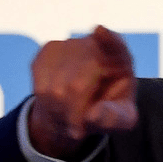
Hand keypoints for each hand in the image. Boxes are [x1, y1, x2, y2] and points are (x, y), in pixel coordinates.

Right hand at [29, 25, 136, 159]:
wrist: (82, 108)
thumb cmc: (109, 110)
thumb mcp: (122, 119)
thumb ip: (114, 118)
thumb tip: (94, 114)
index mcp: (122, 60)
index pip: (116, 45)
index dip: (108, 40)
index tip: (99, 33)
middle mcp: (99, 45)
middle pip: (78, 82)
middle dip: (75, 112)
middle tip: (78, 128)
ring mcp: (73, 44)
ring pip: (56, 84)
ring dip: (59, 108)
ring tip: (70, 115)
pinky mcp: (50, 49)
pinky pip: (40, 78)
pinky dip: (45, 96)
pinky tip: (55, 101)